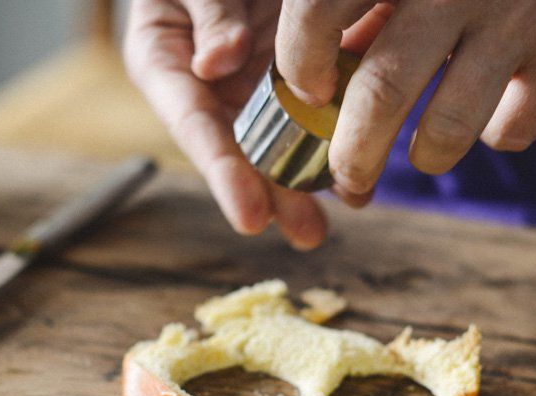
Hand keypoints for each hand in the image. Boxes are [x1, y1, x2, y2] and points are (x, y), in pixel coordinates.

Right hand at [125, 0, 337, 249]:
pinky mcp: (293, 66)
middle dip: (276, 194)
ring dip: (312, 174)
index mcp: (166, 63)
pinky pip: (319, 99)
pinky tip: (369, 159)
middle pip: (242, 148)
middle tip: (308, 234)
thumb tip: (216, 66)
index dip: (224, 175)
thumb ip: (205, 12)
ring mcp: (252, 79)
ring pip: (284, 136)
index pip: (195, 127)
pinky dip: (343, 127)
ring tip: (350, 206)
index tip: (251, 218)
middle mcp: (210, 84)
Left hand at [275, 0, 535, 194]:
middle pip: (381, 93)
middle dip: (353, 154)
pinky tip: (490, 114)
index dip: (299, 61)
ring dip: (424, 157)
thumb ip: (372, 2)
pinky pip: (512, 129)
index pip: (319, 10)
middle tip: (347, 174)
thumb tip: (321, 74)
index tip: (309, 89)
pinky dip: (493, 135)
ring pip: (447, 130)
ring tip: (421, 155)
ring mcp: (517, 17)